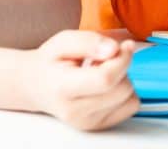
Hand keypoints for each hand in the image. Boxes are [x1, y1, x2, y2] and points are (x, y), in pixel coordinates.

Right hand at [23, 31, 138, 130]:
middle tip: (103, 59)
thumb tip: (114, 49)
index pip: (105, 79)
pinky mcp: (99, 126)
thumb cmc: (51, 62)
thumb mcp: (63, 41)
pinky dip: (124, 93)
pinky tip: (106, 85)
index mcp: (63, 88)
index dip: (122, 60)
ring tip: (100, 72)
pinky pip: (131, 106)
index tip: (125, 45)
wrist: (37, 86)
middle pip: (121, 89)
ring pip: (129, 97)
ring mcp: (88, 122)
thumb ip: (89, 42)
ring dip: (122, 80)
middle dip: (121, 67)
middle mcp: (75, 112)